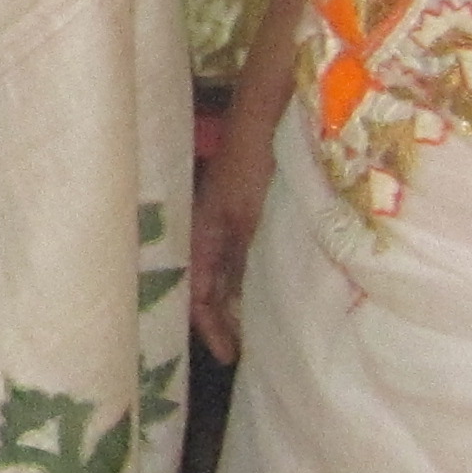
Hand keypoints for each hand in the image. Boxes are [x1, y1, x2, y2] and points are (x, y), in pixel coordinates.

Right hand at [187, 127, 274, 365]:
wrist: (267, 115)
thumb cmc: (254, 165)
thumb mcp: (248, 221)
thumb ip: (242, 263)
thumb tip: (241, 309)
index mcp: (200, 235)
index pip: (197, 295)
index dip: (211, 328)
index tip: (230, 356)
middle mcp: (210, 233)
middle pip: (210, 289)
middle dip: (224, 321)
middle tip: (245, 351)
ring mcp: (230, 222)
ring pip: (229, 275)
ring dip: (240, 301)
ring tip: (260, 328)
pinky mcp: (249, 213)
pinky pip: (245, 257)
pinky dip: (254, 278)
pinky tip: (274, 287)